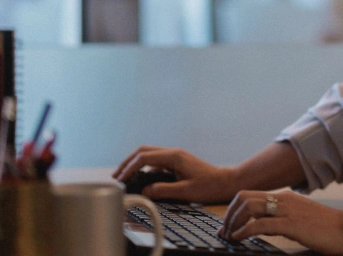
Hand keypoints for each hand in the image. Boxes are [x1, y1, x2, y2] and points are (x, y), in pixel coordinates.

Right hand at [112, 145, 239, 202]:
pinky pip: (156, 161)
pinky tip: (140, 179)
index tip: (121, 180)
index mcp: (174, 156)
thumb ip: (163, 190)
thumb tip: (144, 191)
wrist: (226, 182)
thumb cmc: (209, 186)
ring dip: (135, 163)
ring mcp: (174, 156)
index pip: (144, 157)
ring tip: (124, 177)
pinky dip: (144, 167)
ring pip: (148, 154)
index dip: (129, 168)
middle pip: (143, 151)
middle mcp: (173, 153)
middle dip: (128, 162)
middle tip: (116, 176)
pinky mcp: (176, 162)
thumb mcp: (185, 191)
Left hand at [218, 190, 342, 255]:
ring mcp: (287, 210)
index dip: (234, 209)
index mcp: (285, 197)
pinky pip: (260, 224)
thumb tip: (264, 224)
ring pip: (249, 207)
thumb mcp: (301, 217)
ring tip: (229, 235)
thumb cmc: (328, 227)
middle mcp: (283, 199)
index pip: (250, 195)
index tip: (228, 225)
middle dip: (229, 215)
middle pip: (244, 198)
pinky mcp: (292, 224)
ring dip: (233, 222)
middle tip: (224, 231)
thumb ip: (283, 217)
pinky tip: (240, 239)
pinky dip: (244, 231)